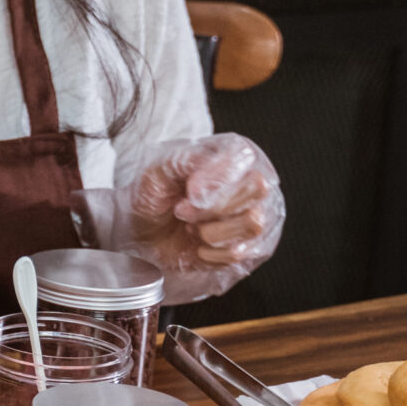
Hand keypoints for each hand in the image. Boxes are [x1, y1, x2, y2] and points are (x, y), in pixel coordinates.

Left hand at [125, 133, 285, 298]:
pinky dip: (210, 253)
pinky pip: (240, 253)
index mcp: (235, 152)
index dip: (216, 177)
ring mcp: (260, 215)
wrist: (147, 229)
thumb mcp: (159, 168)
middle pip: (258, 188)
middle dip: (211, 206)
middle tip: (182, 210)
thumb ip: (186, 163)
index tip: (189, 190)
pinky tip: (198, 245)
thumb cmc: (157, 192)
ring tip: (191, 226)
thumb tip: (205, 187)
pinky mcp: (255, 248)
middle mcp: (254, 181)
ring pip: (254, 223)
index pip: (245, 156)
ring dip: (210, 231)